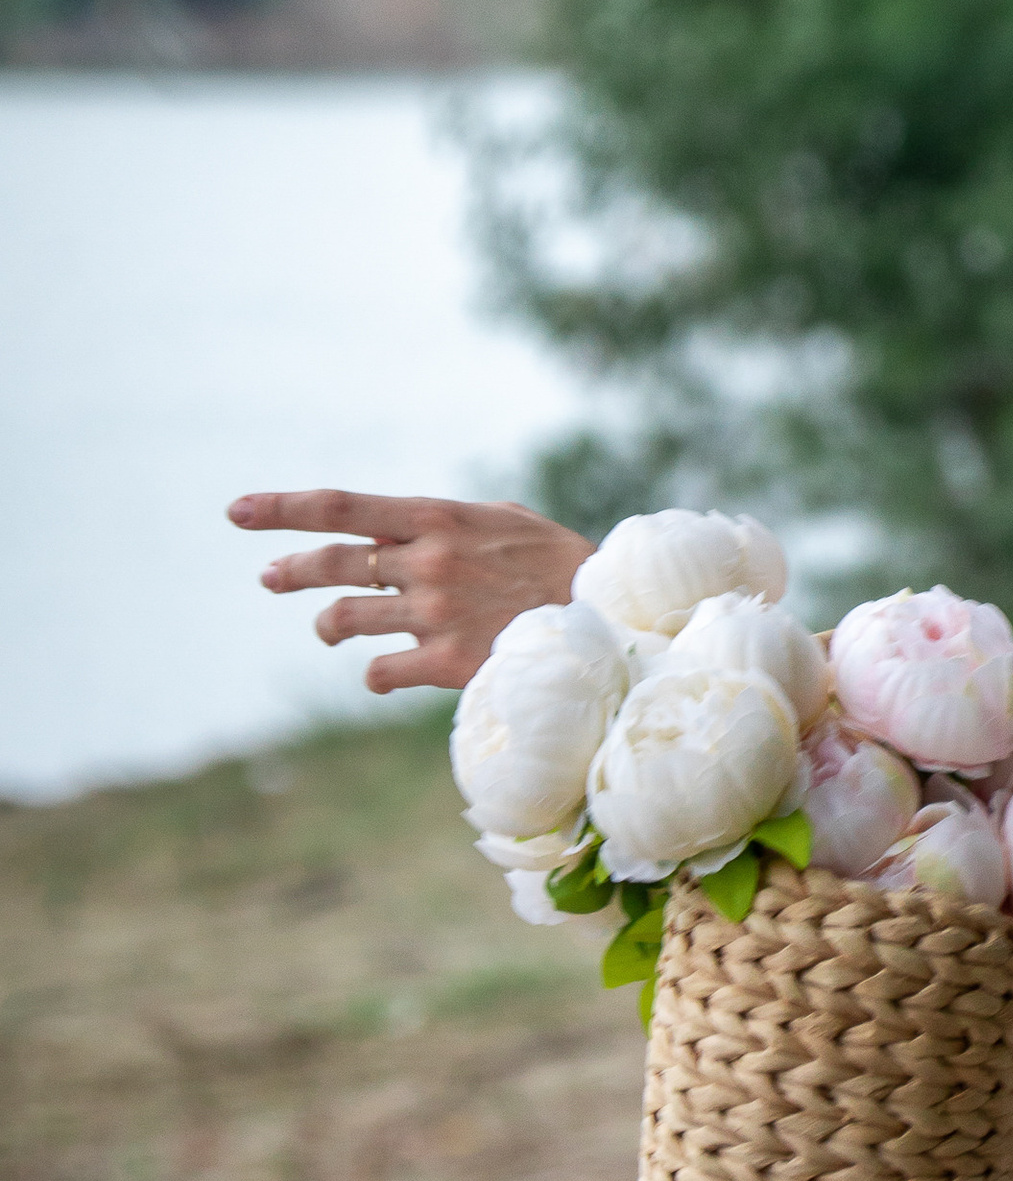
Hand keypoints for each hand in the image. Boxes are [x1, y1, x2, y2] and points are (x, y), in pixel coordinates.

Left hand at [228, 490, 589, 693]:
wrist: (608, 618)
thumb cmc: (558, 564)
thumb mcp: (502, 522)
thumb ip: (445, 522)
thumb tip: (395, 529)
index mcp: (440, 518)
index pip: (342, 507)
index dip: (282, 509)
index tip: (236, 511)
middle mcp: (429, 561)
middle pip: (330, 563)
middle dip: (289, 570)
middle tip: (269, 577)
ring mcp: (435, 613)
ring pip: (342, 620)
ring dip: (327, 626)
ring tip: (328, 628)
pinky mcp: (448, 662)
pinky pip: (379, 672)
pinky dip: (374, 673)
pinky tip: (383, 672)